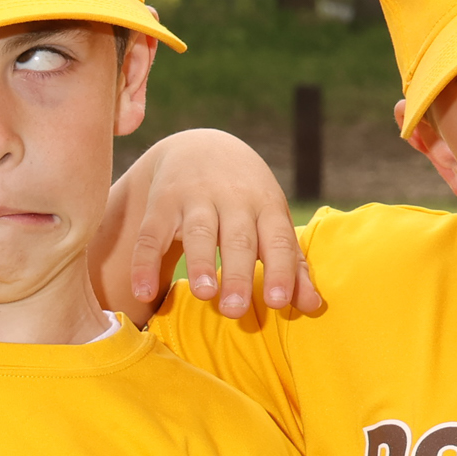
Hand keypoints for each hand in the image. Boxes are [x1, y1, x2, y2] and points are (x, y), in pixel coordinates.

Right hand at [99, 130, 321, 323]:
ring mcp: (195, 198)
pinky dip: (145, 263)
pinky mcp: (161, 202)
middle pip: (238, 238)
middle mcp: (233, 199)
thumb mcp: (273, 222)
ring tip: (204, 294)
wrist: (202, 146)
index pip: (277, 240)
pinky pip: (151, 235)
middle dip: (238, 273)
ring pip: (198, 232)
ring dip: (200, 262)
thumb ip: (291, 265)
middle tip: (235, 310)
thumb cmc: (248, 198)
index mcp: (267, 206)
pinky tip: (144, 291)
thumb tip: (312, 307)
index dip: (280, 270)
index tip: (277, 301)